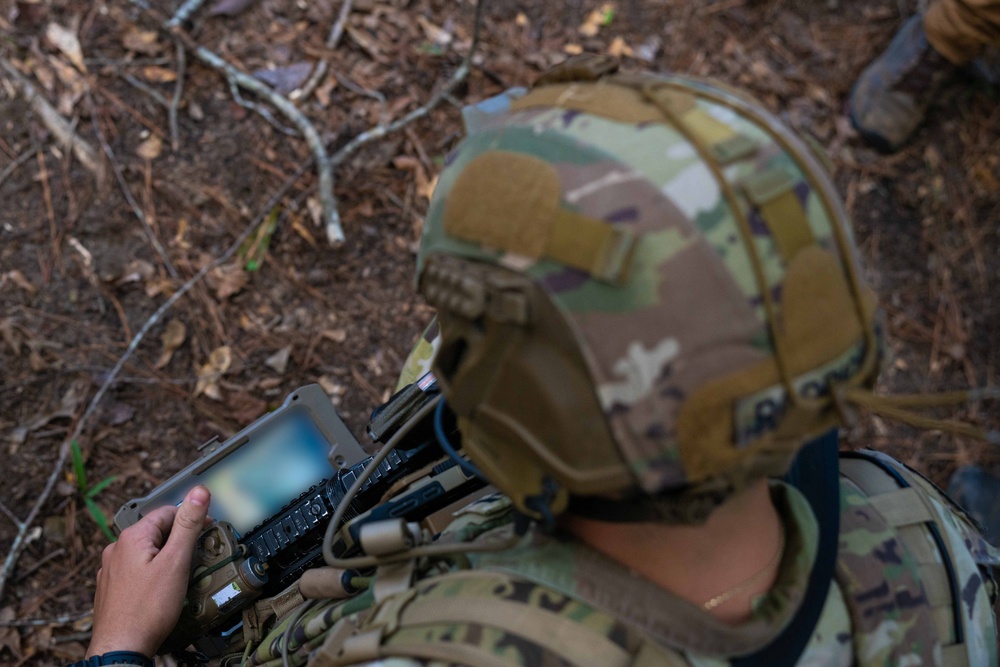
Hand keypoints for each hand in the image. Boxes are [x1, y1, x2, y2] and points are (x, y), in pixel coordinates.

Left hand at [87, 486, 210, 657]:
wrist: (121, 648)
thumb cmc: (147, 609)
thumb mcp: (176, 562)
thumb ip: (188, 526)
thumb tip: (198, 492)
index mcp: (132, 538)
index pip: (168, 513)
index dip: (191, 519)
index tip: (207, 530)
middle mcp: (116, 550)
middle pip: (156, 533)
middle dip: (178, 540)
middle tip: (196, 556)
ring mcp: (110, 571)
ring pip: (145, 553)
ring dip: (164, 557)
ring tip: (180, 575)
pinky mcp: (110, 589)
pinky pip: (135, 571)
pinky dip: (151, 574)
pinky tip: (160, 590)